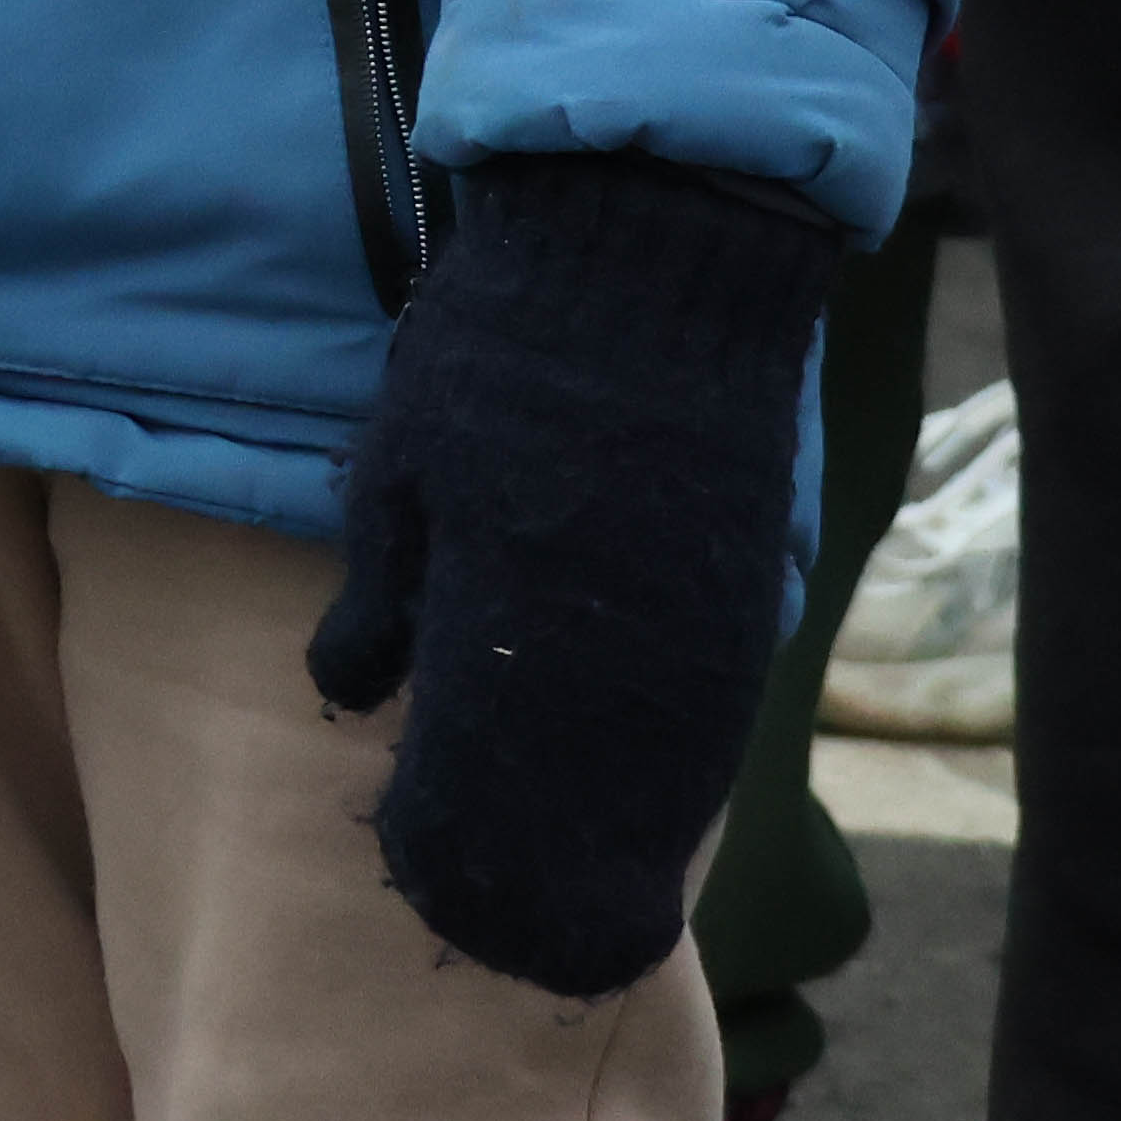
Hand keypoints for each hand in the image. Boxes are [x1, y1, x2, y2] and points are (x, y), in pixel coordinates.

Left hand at [310, 151, 838, 999]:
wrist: (655, 249)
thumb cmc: (497, 348)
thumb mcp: (399, 469)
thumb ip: (380, 600)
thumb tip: (355, 694)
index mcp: (512, 627)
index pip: (478, 787)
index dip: (449, 836)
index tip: (421, 856)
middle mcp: (619, 654)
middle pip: (579, 805)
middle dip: (535, 846)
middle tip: (497, 872)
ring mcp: (708, 631)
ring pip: (659, 767)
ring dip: (612, 809)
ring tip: (568, 835)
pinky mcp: (765, 589)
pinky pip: (710, 704)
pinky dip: (669, 742)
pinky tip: (634, 747)